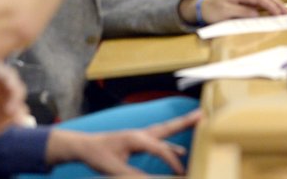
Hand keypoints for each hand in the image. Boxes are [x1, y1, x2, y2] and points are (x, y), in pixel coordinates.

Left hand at [48, 108, 201, 175]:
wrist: (84, 146)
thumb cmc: (98, 156)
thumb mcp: (114, 169)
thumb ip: (133, 175)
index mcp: (137, 138)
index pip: (161, 148)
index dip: (173, 162)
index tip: (182, 173)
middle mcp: (142, 134)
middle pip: (169, 127)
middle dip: (186, 122)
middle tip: (202, 114)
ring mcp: (140, 136)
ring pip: (166, 132)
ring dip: (181, 128)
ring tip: (198, 122)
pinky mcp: (138, 141)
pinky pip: (160, 141)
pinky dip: (172, 144)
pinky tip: (181, 151)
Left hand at [181, 0, 284, 24]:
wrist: (200, 7)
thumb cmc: (211, 10)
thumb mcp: (225, 12)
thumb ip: (242, 12)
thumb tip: (257, 15)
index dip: (272, 6)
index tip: (279, 14)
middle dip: (278, 4)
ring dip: (275, 5)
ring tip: (284, 13)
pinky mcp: (243, 1)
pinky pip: (259, 3)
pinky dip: (268, 7)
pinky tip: (273, 12)